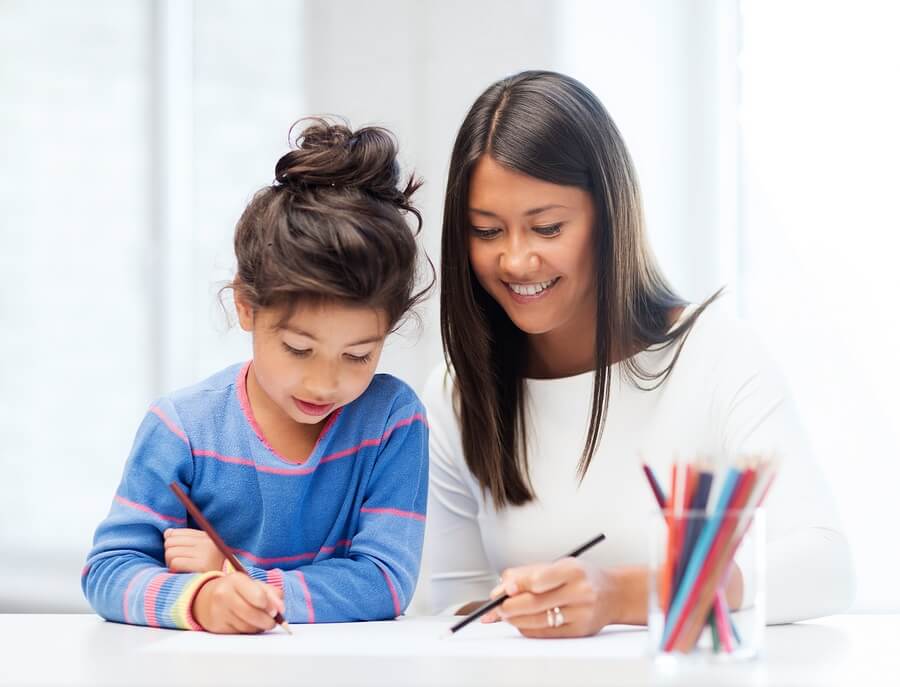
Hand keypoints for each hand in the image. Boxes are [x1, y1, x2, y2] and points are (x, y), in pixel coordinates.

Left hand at [164, 527, 225, 572]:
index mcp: (206, 536)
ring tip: (180, 569)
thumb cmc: (205, 571)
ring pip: (170, 552)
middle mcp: (207, 542)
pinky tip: (182, 574)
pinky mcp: (202, 565)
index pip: (175, 533)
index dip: (171, 545)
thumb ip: (183, 541)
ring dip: (170, 563)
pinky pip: (175, 562)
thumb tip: (167, 533)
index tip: (178, 555)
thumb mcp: (198, 552)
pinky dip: (174, 569)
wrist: (221, 588)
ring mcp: (205, 552)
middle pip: (170, 541)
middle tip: (178, 564)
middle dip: (170, 554)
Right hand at [191, 573, 284, 633]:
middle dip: (267, 621)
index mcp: (236, 580)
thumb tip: (281, 609)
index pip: (258, 596)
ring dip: (258, 627)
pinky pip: (239, 633)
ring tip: (259, 621)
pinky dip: (248, 631)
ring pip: (247, 627)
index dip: (271, 606)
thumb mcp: (253, 584)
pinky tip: (247, 624)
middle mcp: (224, 594)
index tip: (276, 611)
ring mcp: (218, 611)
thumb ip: (271, 593)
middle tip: (273, 621)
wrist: (206, 598)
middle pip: (253, 614)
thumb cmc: (236, 590)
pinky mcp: (216, 626)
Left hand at [481, 558, 624, 637]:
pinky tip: (520, 622)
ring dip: (515, 619)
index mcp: (573, 570)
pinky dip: (528, 628)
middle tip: (495, 607)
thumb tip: (500, 588)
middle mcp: (580, 592)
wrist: (614, 593)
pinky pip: (546, 633)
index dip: (516, 586)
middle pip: (535, 603)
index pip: (538, 579)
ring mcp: (581, 614)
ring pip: (538, 621)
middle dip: (509, 606)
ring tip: (504, 614)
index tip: (502, 590)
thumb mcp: (559, 564)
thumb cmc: (582, 576)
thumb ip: (529, 572)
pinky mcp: (579, 631)